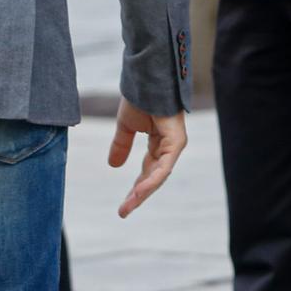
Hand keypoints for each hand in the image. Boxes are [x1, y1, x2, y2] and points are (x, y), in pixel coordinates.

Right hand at [108, 99, 186, 217]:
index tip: (123, 207)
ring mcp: (175, 144)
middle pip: (154, 177)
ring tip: (128, 206)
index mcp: (159, 144)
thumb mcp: (126, 126)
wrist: (146, 78)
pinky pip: (164, 165)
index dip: (135, 189)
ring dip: (143, 191)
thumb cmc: (140, 98)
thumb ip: (121, 145)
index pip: (147, 172)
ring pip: (159, 175)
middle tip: (123, 212)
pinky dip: (152, 178)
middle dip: (138, 195)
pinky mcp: (177, 141)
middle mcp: (169, 146)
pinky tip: (139, 191)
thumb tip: (113, 166)